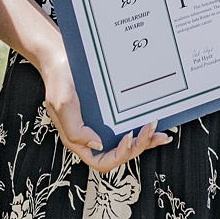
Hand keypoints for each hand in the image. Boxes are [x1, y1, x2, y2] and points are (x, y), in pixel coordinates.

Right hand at [40, 52, 168, 171]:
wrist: (61, 57)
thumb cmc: (59, 80)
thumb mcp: (62, 105)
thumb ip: (75, 130)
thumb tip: (97, 145)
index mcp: (78, 139)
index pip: (101, 161)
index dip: (118, 155)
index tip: (128, 137)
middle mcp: (92, 136)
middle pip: (119, 153)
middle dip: (138, 145)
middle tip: (150, 128)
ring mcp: (102, 125)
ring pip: (128, 143)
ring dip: (145, 140)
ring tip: (161, 133)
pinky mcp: (109, 113)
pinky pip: (129, 125)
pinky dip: (143, 129)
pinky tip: (156, 123)